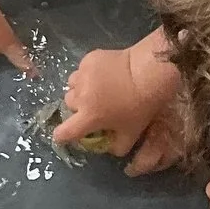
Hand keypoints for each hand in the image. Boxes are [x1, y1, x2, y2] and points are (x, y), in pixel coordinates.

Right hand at [52, 41, 185, 173]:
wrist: (148, 72)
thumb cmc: (140, 106)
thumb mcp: (132, 134)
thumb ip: (117, 147)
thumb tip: (107, 148)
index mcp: (88, 117)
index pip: (63, 132)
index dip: (61, 136)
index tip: (65, 135)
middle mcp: (80, 97)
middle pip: (68, 105)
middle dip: (78, 107)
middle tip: (93, 106)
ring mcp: (82, 76)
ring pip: (72, 85)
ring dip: (80, 89)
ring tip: (95, 88)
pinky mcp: (88, 60)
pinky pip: (82, 69)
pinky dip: (88, 73)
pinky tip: (104, 73)